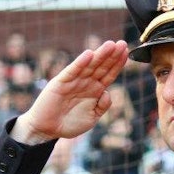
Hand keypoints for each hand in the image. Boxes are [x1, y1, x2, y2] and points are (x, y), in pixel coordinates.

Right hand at [10, 40, 127, 143]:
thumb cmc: (69, 124)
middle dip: (112, 55)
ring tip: (110, 45)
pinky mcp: (60, 82)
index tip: (127, 52)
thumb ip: (102, 106)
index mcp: (95, 90)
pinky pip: (72, 71)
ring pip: (89, 66)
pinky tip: (88, 54)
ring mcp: (73, 81)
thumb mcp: (92, 118)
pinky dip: (80, 63)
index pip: (109, 74)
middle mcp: (85, 83)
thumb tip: (107, 92)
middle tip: (122, 43)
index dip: (117, 64)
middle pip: (101, 66)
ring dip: (99, 55)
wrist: (47, 129)